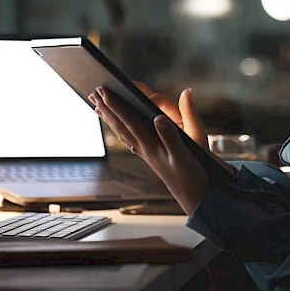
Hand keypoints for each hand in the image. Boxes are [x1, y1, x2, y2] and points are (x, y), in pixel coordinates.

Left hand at [90, 86, 216, 213]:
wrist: (197, 199)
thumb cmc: (191, 178)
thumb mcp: (184, 155)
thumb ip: (171, 135)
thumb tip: (158, 117)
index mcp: (151, 146)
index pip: (129, 122)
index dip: (116, 106)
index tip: (104, 92)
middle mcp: (145, 150)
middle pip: (121, 126)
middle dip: (107, 109)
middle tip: (92, 94)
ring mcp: (147, 154)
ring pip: (123, 133)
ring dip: (111, 119)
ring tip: (98, 108)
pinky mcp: (152, 158)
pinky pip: (131, 140)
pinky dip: (122, 131)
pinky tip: (118, 129)